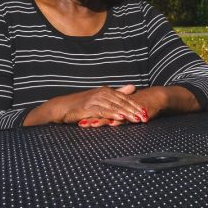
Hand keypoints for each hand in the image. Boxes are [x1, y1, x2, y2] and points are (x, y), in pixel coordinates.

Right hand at [26, 84, 144, 126]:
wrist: (62, 107)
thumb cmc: (82, 104)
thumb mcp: (101, 97)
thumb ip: (118, 92)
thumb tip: (133, 87)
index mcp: (107, 91)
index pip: (124, 99)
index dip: (135, 105)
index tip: (145, 112)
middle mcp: (102, 93)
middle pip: (122, 103)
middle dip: (134, 110)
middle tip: (145, 117)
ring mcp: (95, 100)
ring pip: (115, 107)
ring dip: (126, 113)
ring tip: (136, 119)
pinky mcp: (89, 108)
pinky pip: (103, 112)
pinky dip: (113, 115)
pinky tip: (120, 119)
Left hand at [78, 85, 198, 127]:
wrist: (158, 98)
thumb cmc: (143, 104)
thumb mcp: (129, 107)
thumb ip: (120, 112)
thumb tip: (109, 119)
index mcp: (117, 105)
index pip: (102, 110)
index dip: (91, 114)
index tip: (80, 118)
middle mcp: (120, 106)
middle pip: (104, 112)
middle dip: (92, 118)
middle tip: (81, 123)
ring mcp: (127, 109)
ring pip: (112, 115)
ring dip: (101, 120)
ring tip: (90, 125)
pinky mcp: (135, 112)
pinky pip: (125, 116)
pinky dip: (118, 120)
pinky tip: (111, 123)